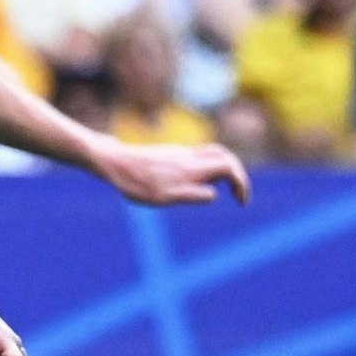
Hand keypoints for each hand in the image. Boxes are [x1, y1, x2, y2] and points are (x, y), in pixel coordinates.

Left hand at [93, 136, 249, 206]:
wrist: (113, 162)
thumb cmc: (136, 184)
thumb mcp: (165, 197)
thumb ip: (192, 195)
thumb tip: (214, 194)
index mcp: (193, 168)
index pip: (229, 168)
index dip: (241, 184)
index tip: (241, 202)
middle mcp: (190, 156)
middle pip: (225, 156)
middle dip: (237, 174)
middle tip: (237, 194)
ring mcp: (179, 152)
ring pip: (211, 153)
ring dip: (222, 168)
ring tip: (218, 188)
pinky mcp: (169, 153)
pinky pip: (197, 155)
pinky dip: (207, 166)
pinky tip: (195, 182)